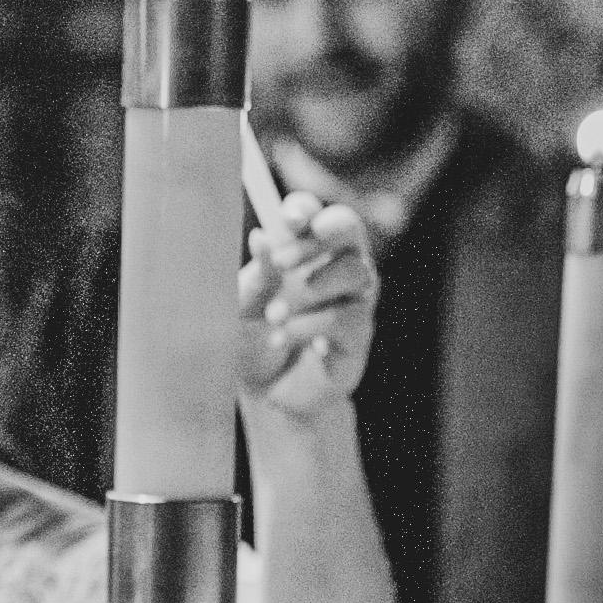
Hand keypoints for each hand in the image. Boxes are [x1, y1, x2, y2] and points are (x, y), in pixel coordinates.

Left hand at [239, 193, 376, 417]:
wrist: (265, 392)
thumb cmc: (252, 339)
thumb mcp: (242, 307)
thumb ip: (254, 275)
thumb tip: (260, 237)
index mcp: (303, 250)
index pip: (313, 213)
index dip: (303, 209)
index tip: (285, 219)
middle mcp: (335, 265)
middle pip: (349, 227)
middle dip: (317, 239)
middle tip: (280, 261)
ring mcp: (354, 298)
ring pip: (354, 271)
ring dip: (309, 291)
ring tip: (274, 316)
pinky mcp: (360, 334)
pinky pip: (346, 318)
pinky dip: (310, 327)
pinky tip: (284, 338)